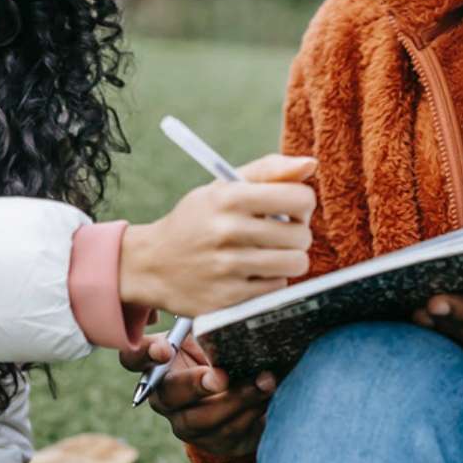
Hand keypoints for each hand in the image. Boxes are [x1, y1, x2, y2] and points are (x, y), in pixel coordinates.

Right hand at [119, 154, 316, 315]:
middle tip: (278, 234)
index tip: (290, 208)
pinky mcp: (228, 299)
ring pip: (295, 264)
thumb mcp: (223, 186)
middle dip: (297, 234)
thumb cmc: (197, 220)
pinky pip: (277, 289)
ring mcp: (227, 268)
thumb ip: (269, 171)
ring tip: (269, 254)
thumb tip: (311, 164)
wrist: (152, 264)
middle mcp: (227, 231)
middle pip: (302, 235)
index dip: (302, 203)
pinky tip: (251, 273)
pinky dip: (270, 281)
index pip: (300, 198)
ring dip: (288, 260)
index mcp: (229, 197)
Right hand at [119, 331, 275, 457]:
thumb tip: (227, 313)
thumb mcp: (209, 337)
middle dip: (196, 385)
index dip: (144, 355)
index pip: (134, 359)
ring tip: (263, 382)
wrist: (241, 394)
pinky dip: (250, 412)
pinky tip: (266, 395)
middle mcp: (163, 397)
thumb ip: (208, 328)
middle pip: (169, 395)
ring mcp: (184, 423)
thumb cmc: (218, 354)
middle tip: (220, 376)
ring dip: (235, 400)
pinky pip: (227, 432)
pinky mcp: (210, 441)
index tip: (164, 349)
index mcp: (156, 364)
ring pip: (201, 419)